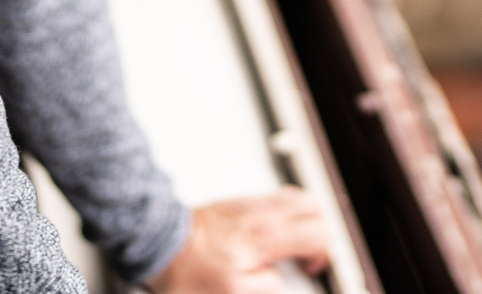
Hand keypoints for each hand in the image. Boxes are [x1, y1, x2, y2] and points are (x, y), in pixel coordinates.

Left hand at [145, 189, 330, 293]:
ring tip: (293, 242)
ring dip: (303, 219)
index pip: (317, 233)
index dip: (321, 253)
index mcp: (266, 236)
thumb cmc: (188, 267)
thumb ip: (267, 285)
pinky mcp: (239, 201)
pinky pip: (274, 198)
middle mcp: (262, 213)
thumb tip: (278, 278)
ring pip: (296, 197)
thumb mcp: (233, 292)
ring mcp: (251, 203)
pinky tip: (271, 232)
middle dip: (319, 231)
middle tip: (307, 253)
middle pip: (314, 206)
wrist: (160, 241)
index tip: (309, 268)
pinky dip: (284, 213)